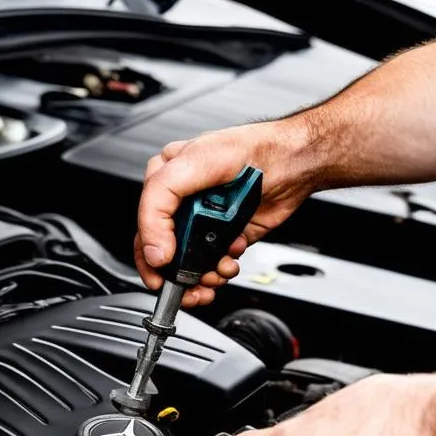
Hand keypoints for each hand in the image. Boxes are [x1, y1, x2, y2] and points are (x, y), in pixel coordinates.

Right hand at [135, 120, 310, 305]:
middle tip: (189, 284)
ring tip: (217, 270)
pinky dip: (221, 271)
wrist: (292, 164)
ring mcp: (204, 222)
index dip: (150, 255)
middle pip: (165, 252)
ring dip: (202, 276)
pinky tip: (230, 260)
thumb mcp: (189, 165)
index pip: (144, 227)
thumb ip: (158, 205)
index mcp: (164, 182)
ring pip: (188, 265)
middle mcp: (182, 205)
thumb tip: (154, 250)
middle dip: (177, 273)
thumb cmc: (248, 150)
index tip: (163, 269)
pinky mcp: (224, 237)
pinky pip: (213, 265)